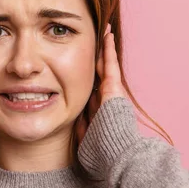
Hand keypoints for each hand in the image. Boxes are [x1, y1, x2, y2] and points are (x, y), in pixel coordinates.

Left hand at [76, 23, 127, 142]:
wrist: (116, 155)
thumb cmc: (101, 153)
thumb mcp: (85, 137)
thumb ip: (81, 126)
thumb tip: (72, 116)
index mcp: (99, 110)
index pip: (90, 88)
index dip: (82, 76)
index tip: (77, 68)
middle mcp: (106, 98)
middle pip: (97, 73)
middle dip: (93, 59)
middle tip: (88, 43)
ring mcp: (112, 92)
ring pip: (104, 65)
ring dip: (102, 49)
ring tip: (100, 32)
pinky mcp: (115, 87)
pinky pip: (111, 63)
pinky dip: (108, 48)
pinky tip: (107, 34)